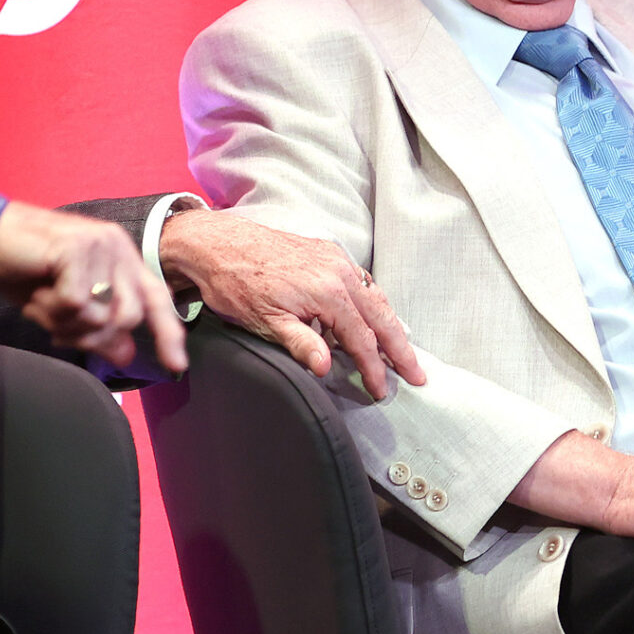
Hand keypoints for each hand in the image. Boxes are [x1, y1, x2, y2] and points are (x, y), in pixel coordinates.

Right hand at [0, 193, 188, 374]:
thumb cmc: (22, 270)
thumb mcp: (63, 308)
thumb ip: (96, 328)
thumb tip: (128, 354)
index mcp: (121, 258)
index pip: (156, 299)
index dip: (167, 334)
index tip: (176, 366)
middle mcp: (117, 247)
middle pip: (128, 317)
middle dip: (91, 336)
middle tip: (58, 328)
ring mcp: (100, 245)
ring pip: (102, 314)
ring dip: (67, 322)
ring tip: (43, 302)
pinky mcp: (78, 249)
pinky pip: (76, 304)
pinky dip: (52, 309)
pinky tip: (37, 292)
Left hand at [157, 208, 424, 401]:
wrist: (216, 243)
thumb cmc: (236, 284)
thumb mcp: (265, 321)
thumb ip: (301, 344)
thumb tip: (328, 368)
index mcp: (326, 291)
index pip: (361, 338)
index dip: (373, 368)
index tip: (381, 390)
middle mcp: (338, 271)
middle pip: (381, 316)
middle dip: (400, 348)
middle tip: (417, 375)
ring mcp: (334, 258)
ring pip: (375, 296)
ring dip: (391, 326)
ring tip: (403, 352)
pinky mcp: (326, 252)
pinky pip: (362, 281)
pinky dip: (375, 304)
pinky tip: (376, 318)